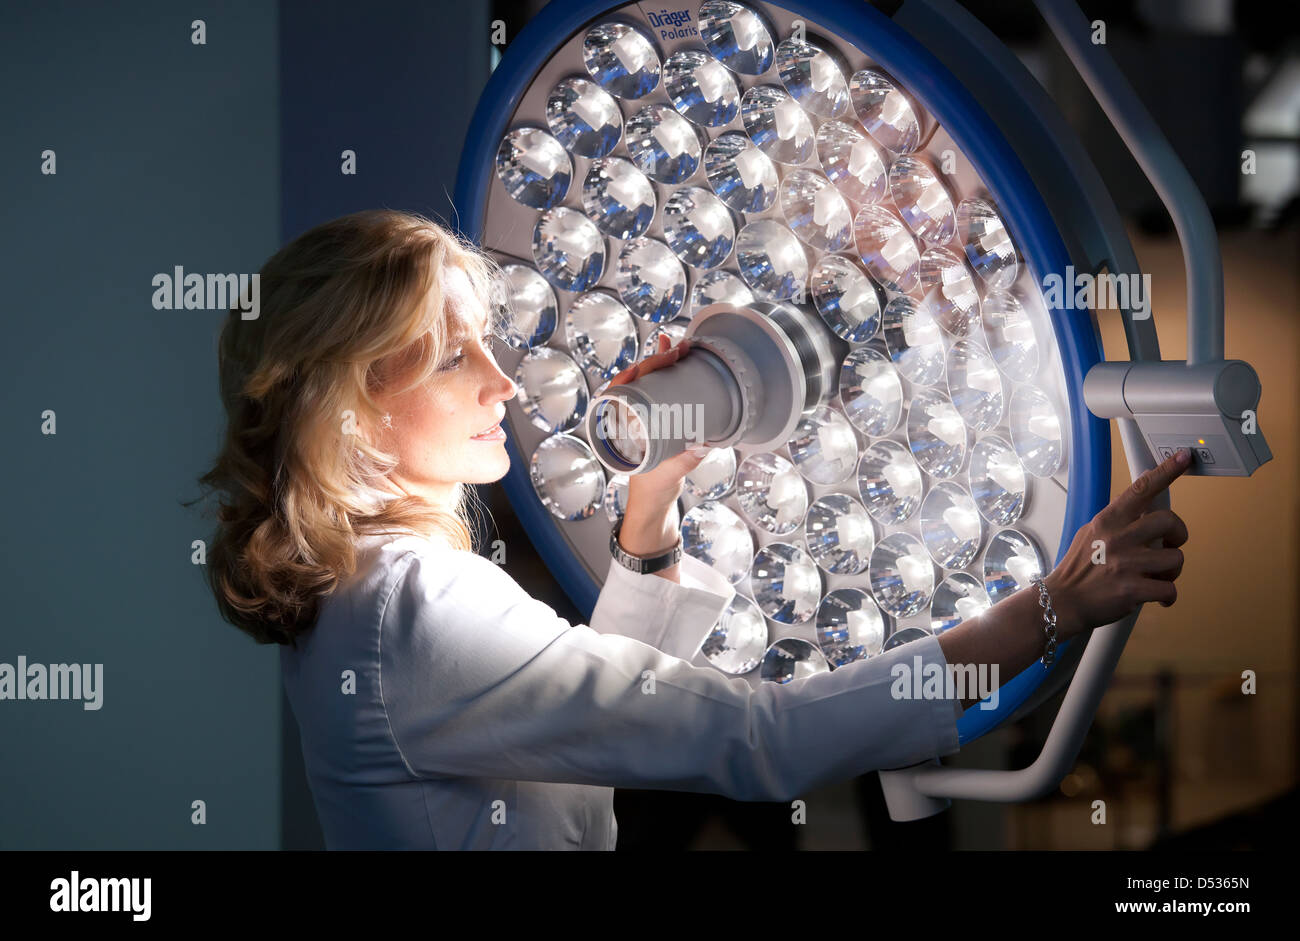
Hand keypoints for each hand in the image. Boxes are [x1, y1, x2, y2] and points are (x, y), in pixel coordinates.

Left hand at [606, 334, 711, 514]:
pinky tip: (677, 361)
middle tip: (675, 350)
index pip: (618, 393)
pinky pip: (660, 394)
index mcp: (620, 431)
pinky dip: (668, 376)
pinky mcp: (658, 422)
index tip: (647, 365)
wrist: (654, 504)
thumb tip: (703, 446)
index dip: (631, 374)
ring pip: (648, 384)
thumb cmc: (651, 491)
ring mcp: (642, 421)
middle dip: (653, 362)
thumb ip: (682, 464)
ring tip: (676, 346)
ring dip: (660, 364)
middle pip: (635, 383)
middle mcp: (628, 422)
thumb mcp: (666, 477)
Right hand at [1044, 447, 1191, 640]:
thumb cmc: (1078, 569)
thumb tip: (1140, 498)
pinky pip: (1169, 590)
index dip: (1166, 471)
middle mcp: (1118, 538)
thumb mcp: (1090, 533)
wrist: (1062, 602)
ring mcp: (1126, 564)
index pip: (1141, 489)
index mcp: (1108, 521)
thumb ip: (1116, 518)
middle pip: (1169, 520)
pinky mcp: (1133, 590)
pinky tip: (1158, 598)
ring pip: (1176, 558)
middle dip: (1179, 534)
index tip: (1184, 457)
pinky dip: (1168, 596)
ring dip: (1172, 571)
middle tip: (1171, 544)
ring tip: (1156, 576)